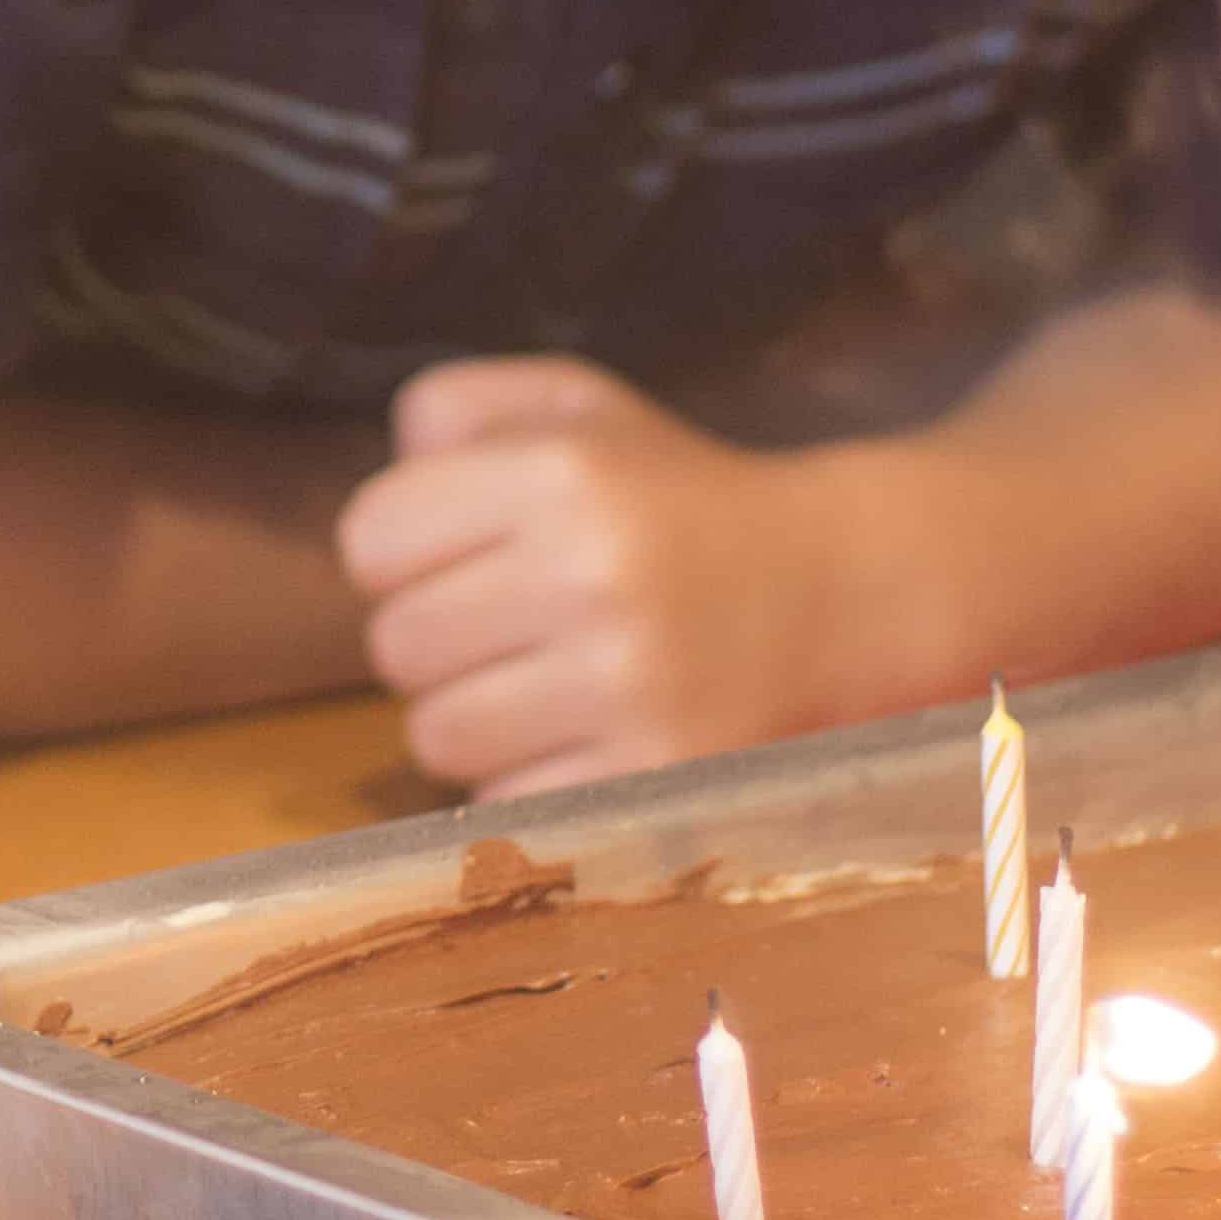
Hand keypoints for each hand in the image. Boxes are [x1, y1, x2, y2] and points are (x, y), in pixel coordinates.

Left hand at [336, 355, 917, 796]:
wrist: (850, 595)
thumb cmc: (679, 502)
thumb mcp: (578, 411)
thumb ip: (453, 413)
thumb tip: (380, 494)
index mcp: (563, 475)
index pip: (370, 539)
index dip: (403, 553)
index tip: (462, 557)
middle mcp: (594, 576)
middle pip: (395, 646)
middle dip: (441, 642)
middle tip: (516, 628)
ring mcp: (632, 689)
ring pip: (439, 736)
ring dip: (480, 721)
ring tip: (553, 686)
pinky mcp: (661, 780)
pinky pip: (508, 808)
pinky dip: (534, 784)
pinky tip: (593, 740)